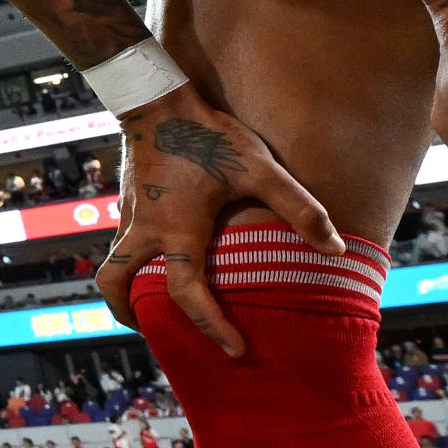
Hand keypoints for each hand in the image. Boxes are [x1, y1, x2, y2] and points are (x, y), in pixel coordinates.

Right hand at [96, 82, 341, 356]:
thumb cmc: (209, 134)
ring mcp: (129, 215)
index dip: (212, 327)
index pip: (188, 294)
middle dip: (129, 313)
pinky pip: (119, 242)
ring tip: (145, 300)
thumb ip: (299, 208)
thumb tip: (337, 249)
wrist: (155, 98)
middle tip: (154, 330)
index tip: (234, 350)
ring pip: (109, 265)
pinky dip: (130, 260)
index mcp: (178, 231)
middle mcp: (145, 230)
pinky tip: (157, 252)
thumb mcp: (260, 169)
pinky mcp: (126, 200)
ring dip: (122, 288)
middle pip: (115, 285)